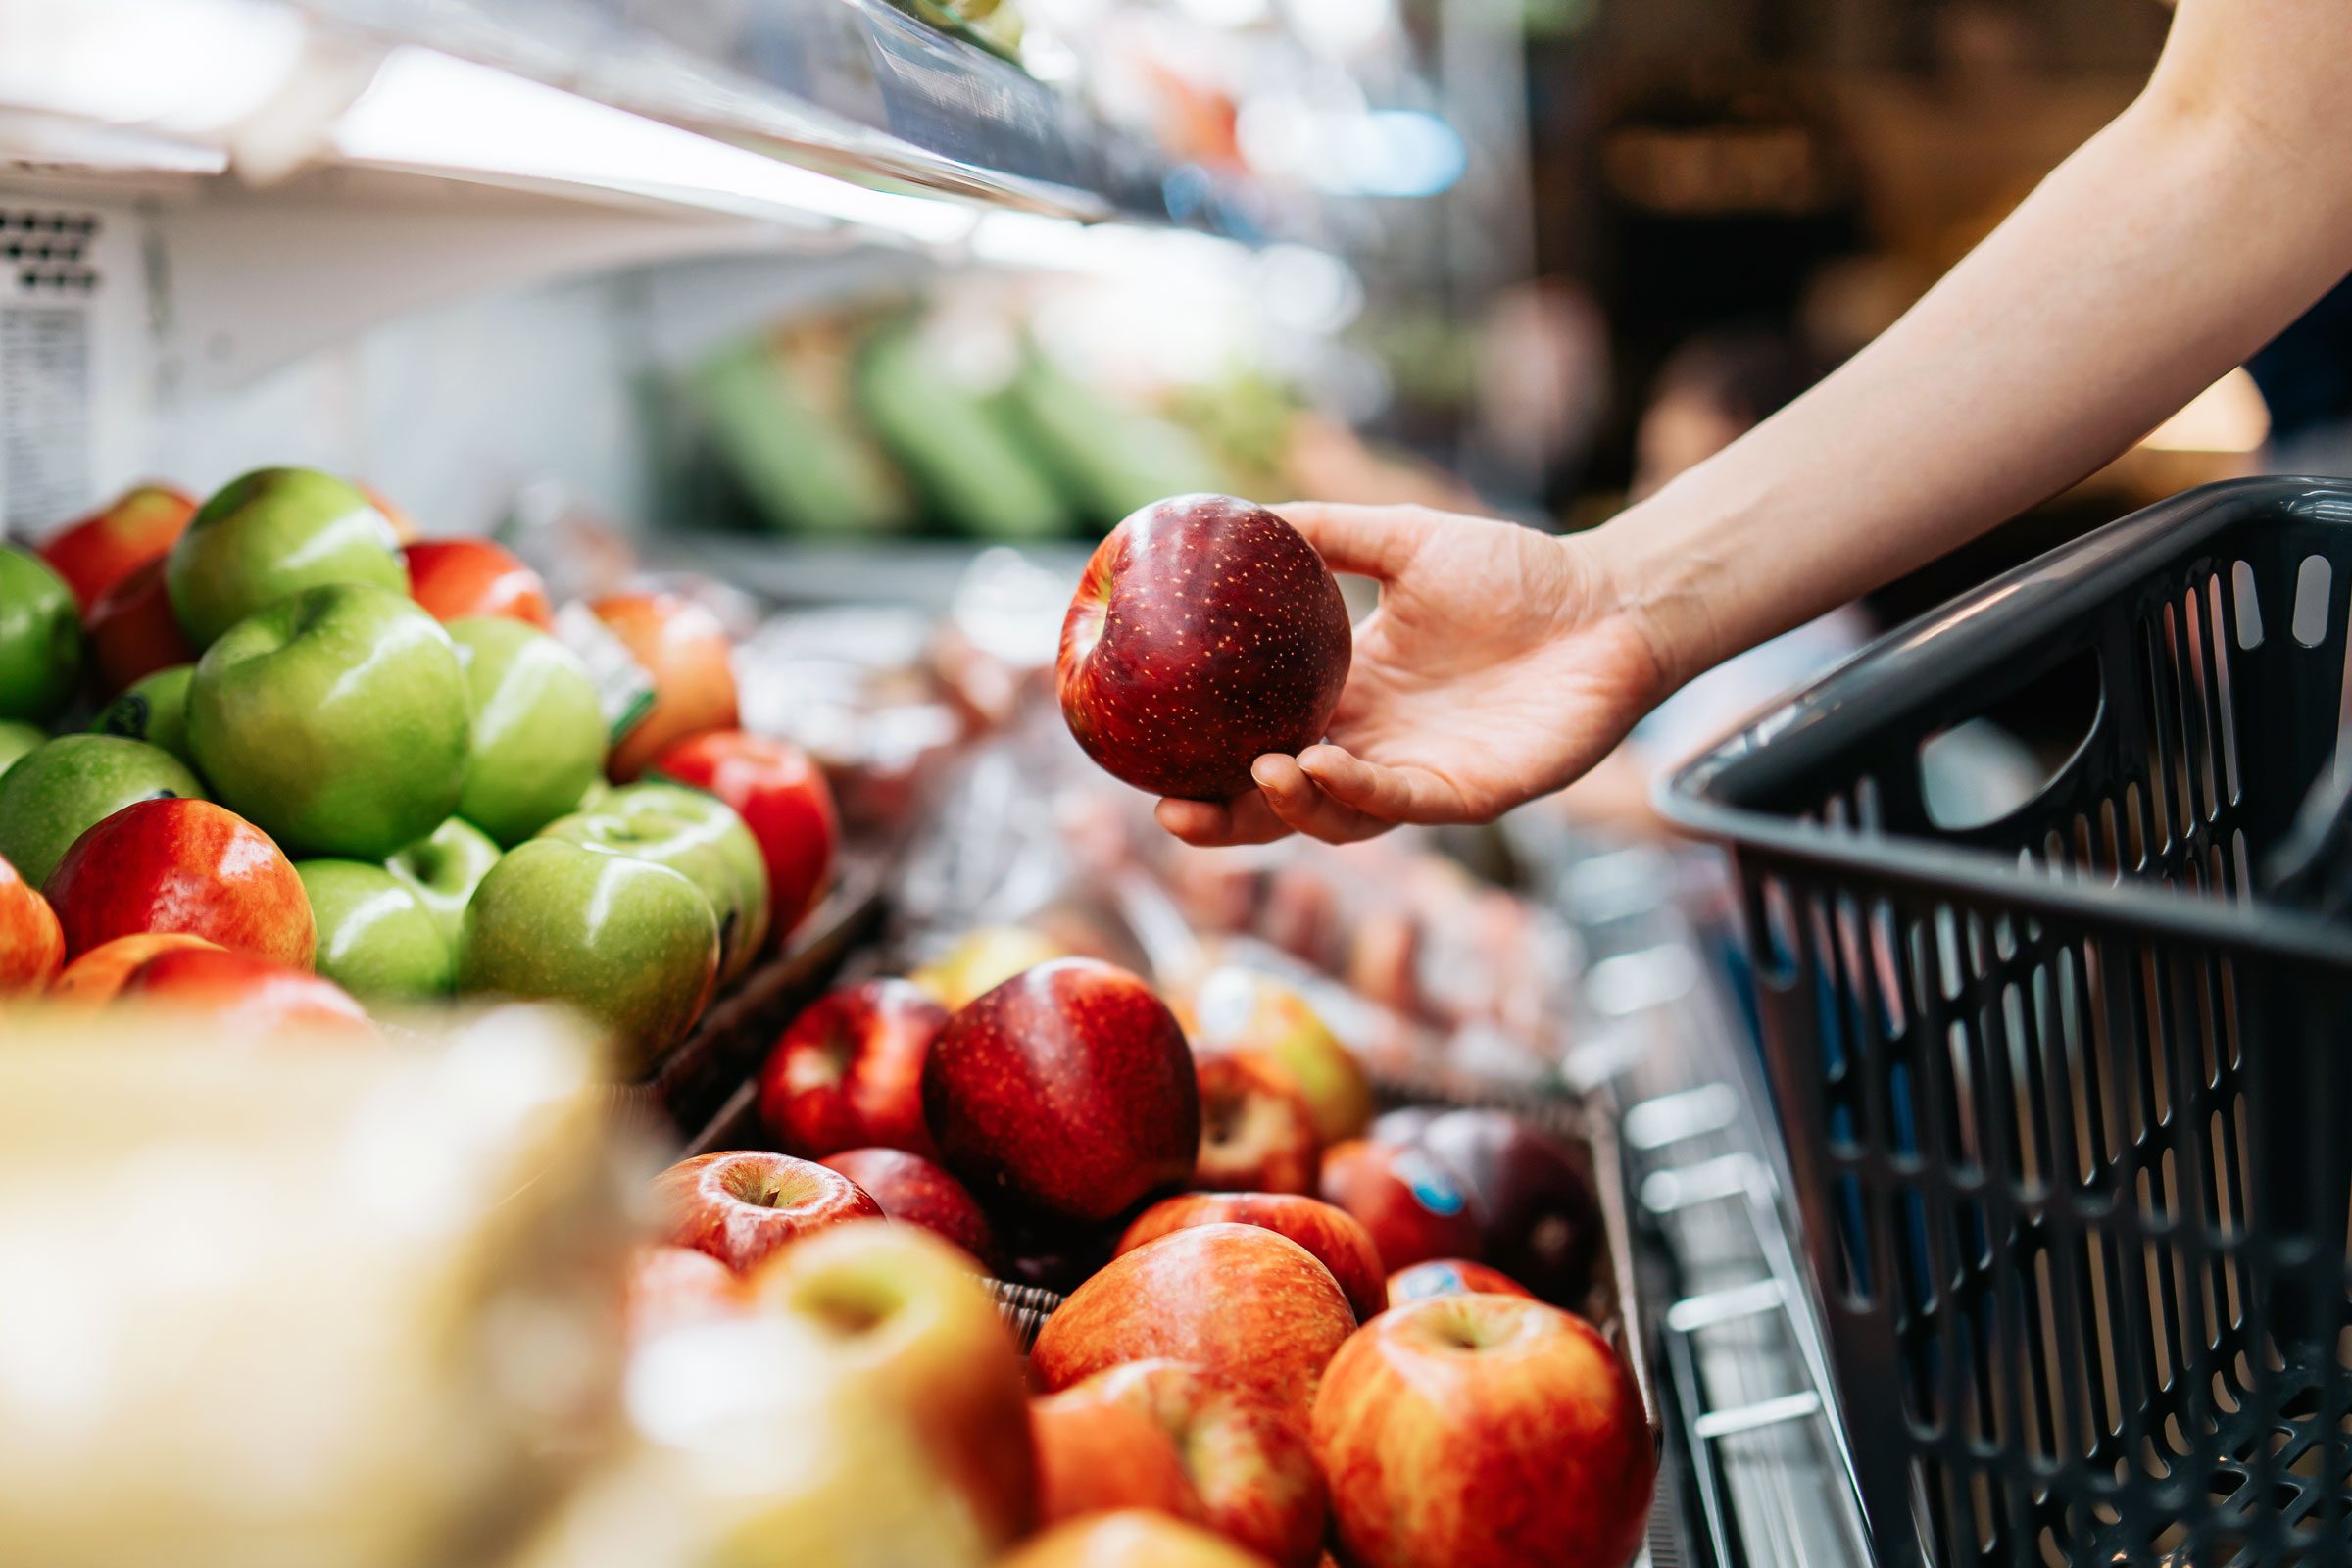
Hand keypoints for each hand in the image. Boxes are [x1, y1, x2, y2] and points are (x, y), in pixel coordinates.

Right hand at [1155, 503, 1670, 845]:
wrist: (1609, 599)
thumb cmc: (1515, 573)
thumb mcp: (1401, 540)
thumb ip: (1325, 532)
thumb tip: (1237, 509)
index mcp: (1349, 697)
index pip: (1259, 742)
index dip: (1204, 761)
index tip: (1143, 756)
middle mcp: (1373, 747)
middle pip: (1281, 803)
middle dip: (1225, 820)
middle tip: (1169, 814)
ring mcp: (1421, 777)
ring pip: (1336, 817)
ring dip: (1290, 805)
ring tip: (1261, 768)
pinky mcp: (1471, 794)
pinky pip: (1401, 804)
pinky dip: (1356, 791)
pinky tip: (1320, 762)